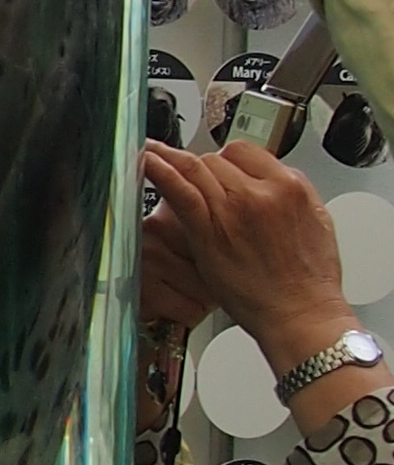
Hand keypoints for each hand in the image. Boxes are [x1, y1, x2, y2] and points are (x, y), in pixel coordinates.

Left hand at [138, 136, 353, 376]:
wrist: (301, 312)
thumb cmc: (309, 279)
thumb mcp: (317, 221)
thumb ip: (290, 195)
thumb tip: (272, 182)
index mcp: (289, 186)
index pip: (245, 152)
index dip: (229, 161)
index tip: (220, 170)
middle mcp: (260, 192)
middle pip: (217, 160)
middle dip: (205, 171)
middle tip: (199, 188)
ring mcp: (232, 209)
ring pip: (196, 170)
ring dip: (175, 163)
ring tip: (152, 154)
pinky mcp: (209, 231)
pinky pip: (181, 191)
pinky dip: (161, 172)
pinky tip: (147, 161)